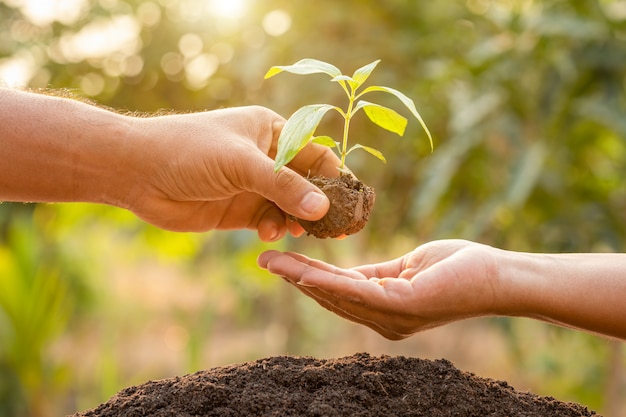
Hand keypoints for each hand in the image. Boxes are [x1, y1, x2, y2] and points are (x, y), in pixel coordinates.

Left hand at [122, 106, 340, 239]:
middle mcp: (266, 157)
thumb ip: (283, 187)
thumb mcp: (241, 164)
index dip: (334, 176)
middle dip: (318, 204)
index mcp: (271, 130)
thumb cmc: (189, 151)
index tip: (350, 202)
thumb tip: (323, 209)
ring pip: (289, 206)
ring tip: (297, 231)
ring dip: (296, 219)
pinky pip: (269, 221)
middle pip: (306, 182)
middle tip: (334, 228)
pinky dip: (275, 229)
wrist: (137, 172)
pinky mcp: (239, 210)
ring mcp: (252, 185)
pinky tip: (268, 234)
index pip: (315, 152)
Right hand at [258, 240, 499, 338]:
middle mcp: (382, 320)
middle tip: (264, 260)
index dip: (306, 278)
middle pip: (329, 297)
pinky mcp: (402, 306)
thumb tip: (349, 274)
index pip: (337, 293)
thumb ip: (378, 275)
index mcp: (383, 310)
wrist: (497, 275)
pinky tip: (303, 271)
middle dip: (294, 278)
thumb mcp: (407, 269)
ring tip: (274, 261)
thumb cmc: (458, 268)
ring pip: (336, 295)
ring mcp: (392, 317)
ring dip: (301, 278)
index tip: (280, 262)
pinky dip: (327, 282)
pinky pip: (356, 292)